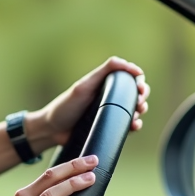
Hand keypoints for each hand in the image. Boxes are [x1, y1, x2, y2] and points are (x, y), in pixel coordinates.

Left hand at [31, 57, 149, 148]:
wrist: (52, 131)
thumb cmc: (65, 106)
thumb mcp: (84, 85)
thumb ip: (104, 71)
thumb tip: (128, 64)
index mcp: (105, 83)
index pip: (129, 77)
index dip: (139, 81)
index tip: (141, 88)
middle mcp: (109, 96)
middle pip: (135, 93)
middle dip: (142, 97)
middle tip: (140, 103)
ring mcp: (109, 111)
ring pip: (134, 109)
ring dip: (140, 111)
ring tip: (137, 115)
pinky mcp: (108, 126)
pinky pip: (126, 125)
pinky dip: (134, 125)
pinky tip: (134, 126)